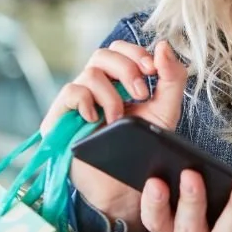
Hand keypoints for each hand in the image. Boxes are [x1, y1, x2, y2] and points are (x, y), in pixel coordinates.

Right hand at [42, 40, 187, 228]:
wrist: (122, 186)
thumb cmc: (140, 147)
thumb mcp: (165, 111)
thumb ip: (172, 79)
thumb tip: (163, 46)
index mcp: (117, 81)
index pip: (121, 49)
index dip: (136, 53)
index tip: (153, 70)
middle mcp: (94, 86)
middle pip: (104, 54)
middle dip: (127, 69)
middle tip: (141, 94)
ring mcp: (76, 100)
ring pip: (90, 73)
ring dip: (111, 95)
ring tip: (118, 119)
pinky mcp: (60, 117)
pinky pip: (70, 92)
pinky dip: (86, 100)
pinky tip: (95, 118)